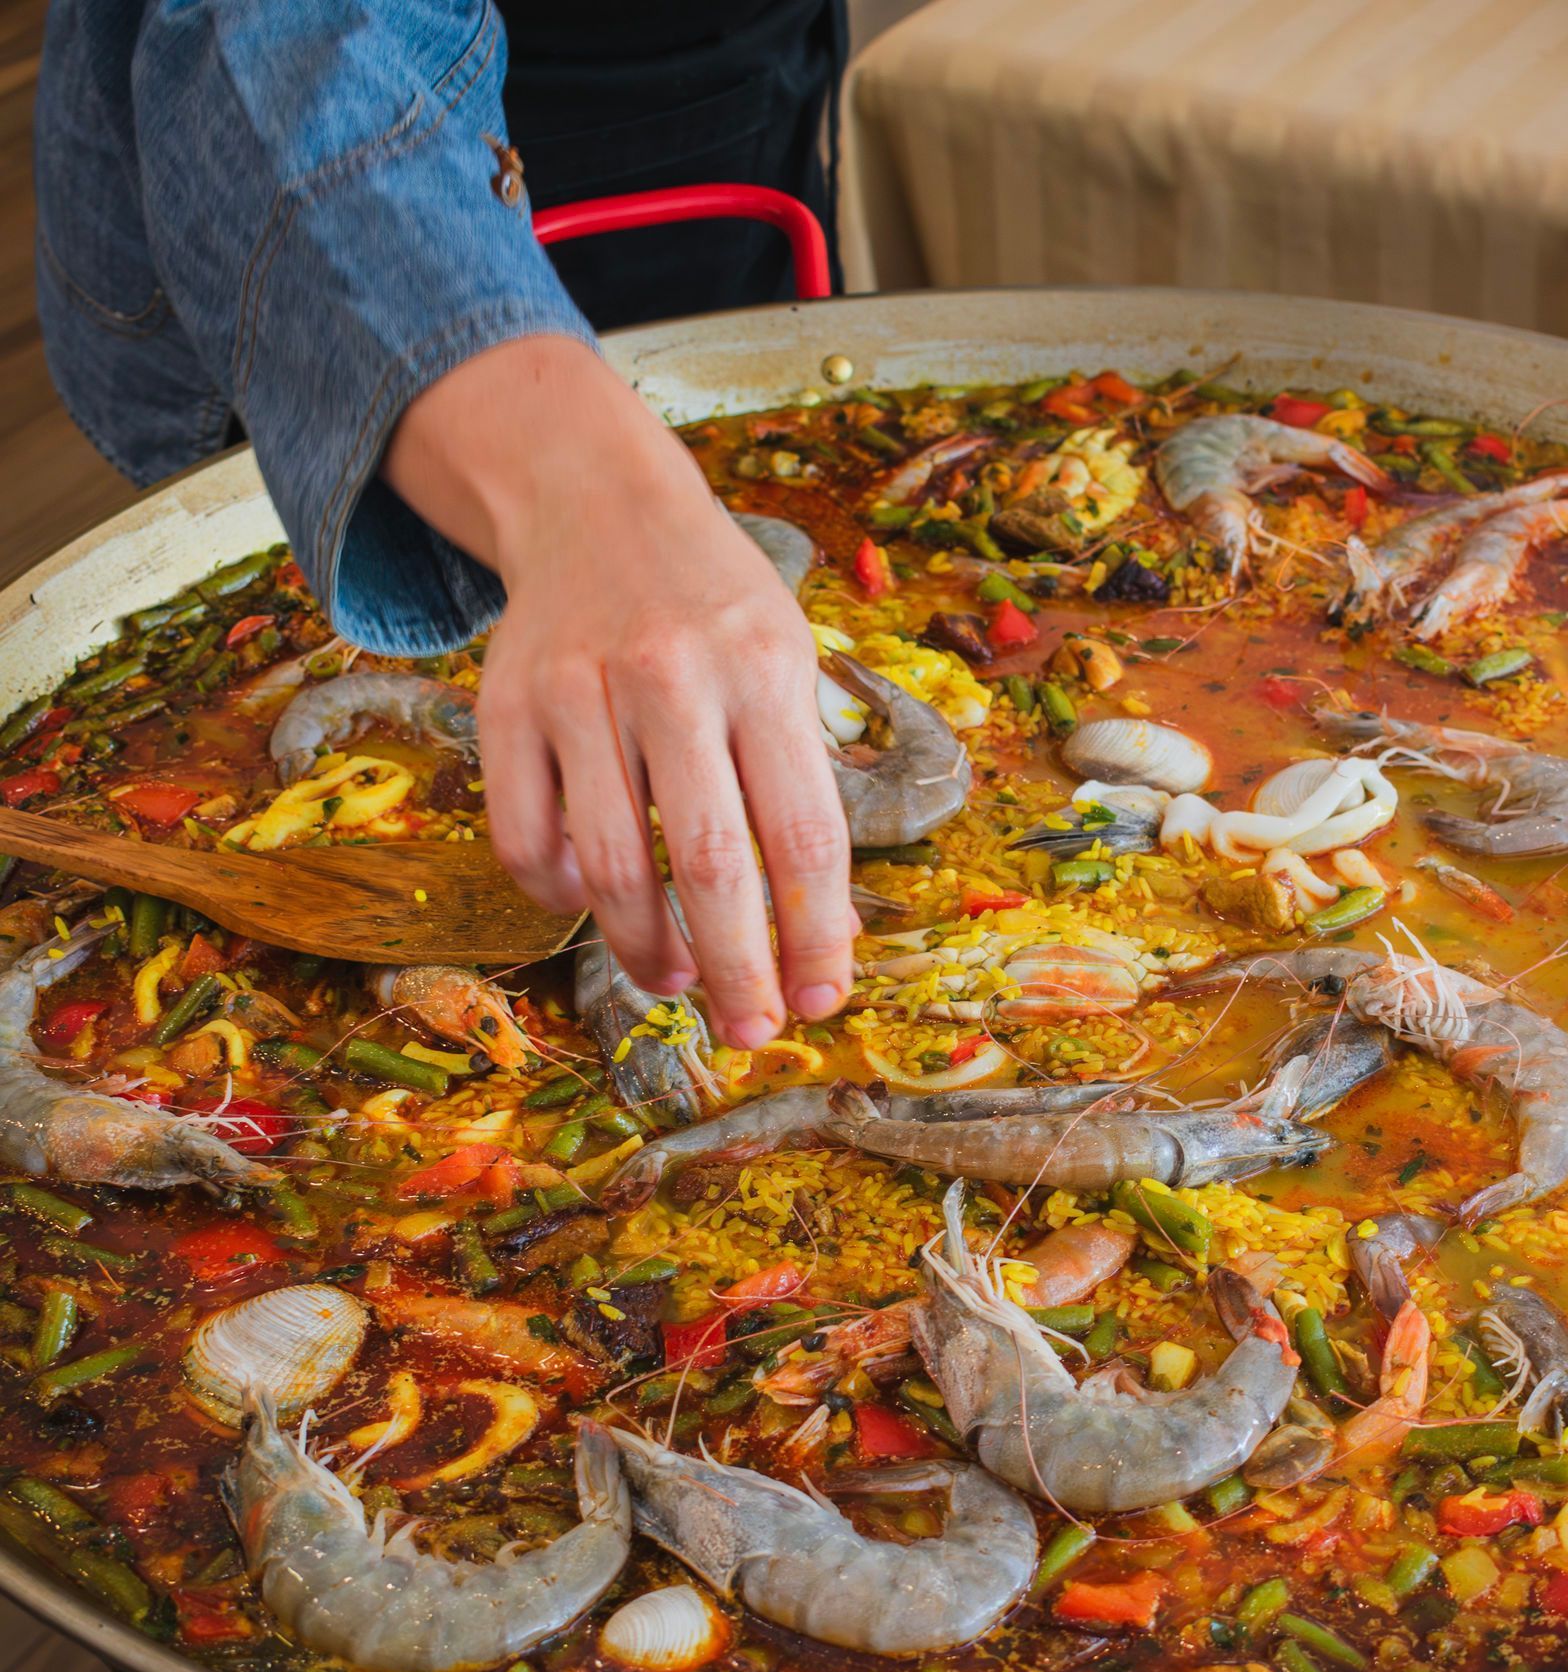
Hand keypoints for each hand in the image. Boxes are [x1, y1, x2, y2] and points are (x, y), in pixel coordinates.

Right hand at [384, 336, 851, 1046]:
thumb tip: (820, 936)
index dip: (814, 934)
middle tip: (750, 1031)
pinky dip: (561, 898)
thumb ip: (803, 785)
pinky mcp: (505, 706)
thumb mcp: (788, 664)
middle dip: (737, 970)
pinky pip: (525, 839)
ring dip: (648, 950)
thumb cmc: (716, 608)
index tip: (820, 1000)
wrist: (596, 503)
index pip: (802, 834)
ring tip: (678, 981)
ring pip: (608, 867)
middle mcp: (671, 677)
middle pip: (706, 863)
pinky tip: (596, 908)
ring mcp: (578, 690)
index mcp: (765, 669)